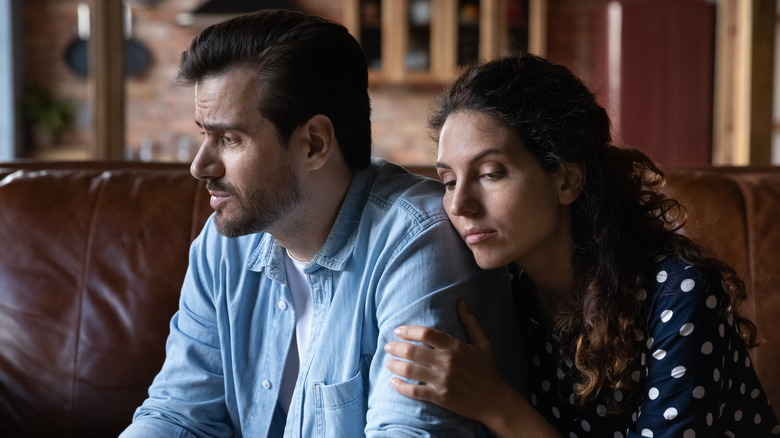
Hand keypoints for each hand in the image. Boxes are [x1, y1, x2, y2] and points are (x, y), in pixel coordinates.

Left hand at [384, 299, 504, 422]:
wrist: (495, 401)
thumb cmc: (488, 370)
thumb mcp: (483, 343)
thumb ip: (471, 321)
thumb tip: (460, 301)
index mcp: (455, 347)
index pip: (426, 333)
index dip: (408, 331)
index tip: (398, 331)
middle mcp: (447, 362)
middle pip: (413, 351)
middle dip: (395, 347)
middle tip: (387, 346)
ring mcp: (442, 380)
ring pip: (410, 370)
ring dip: (394, 365)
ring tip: (387, 362)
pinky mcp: (440, 397)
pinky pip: (414, 391)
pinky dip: (401, 386)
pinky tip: (393, 382)